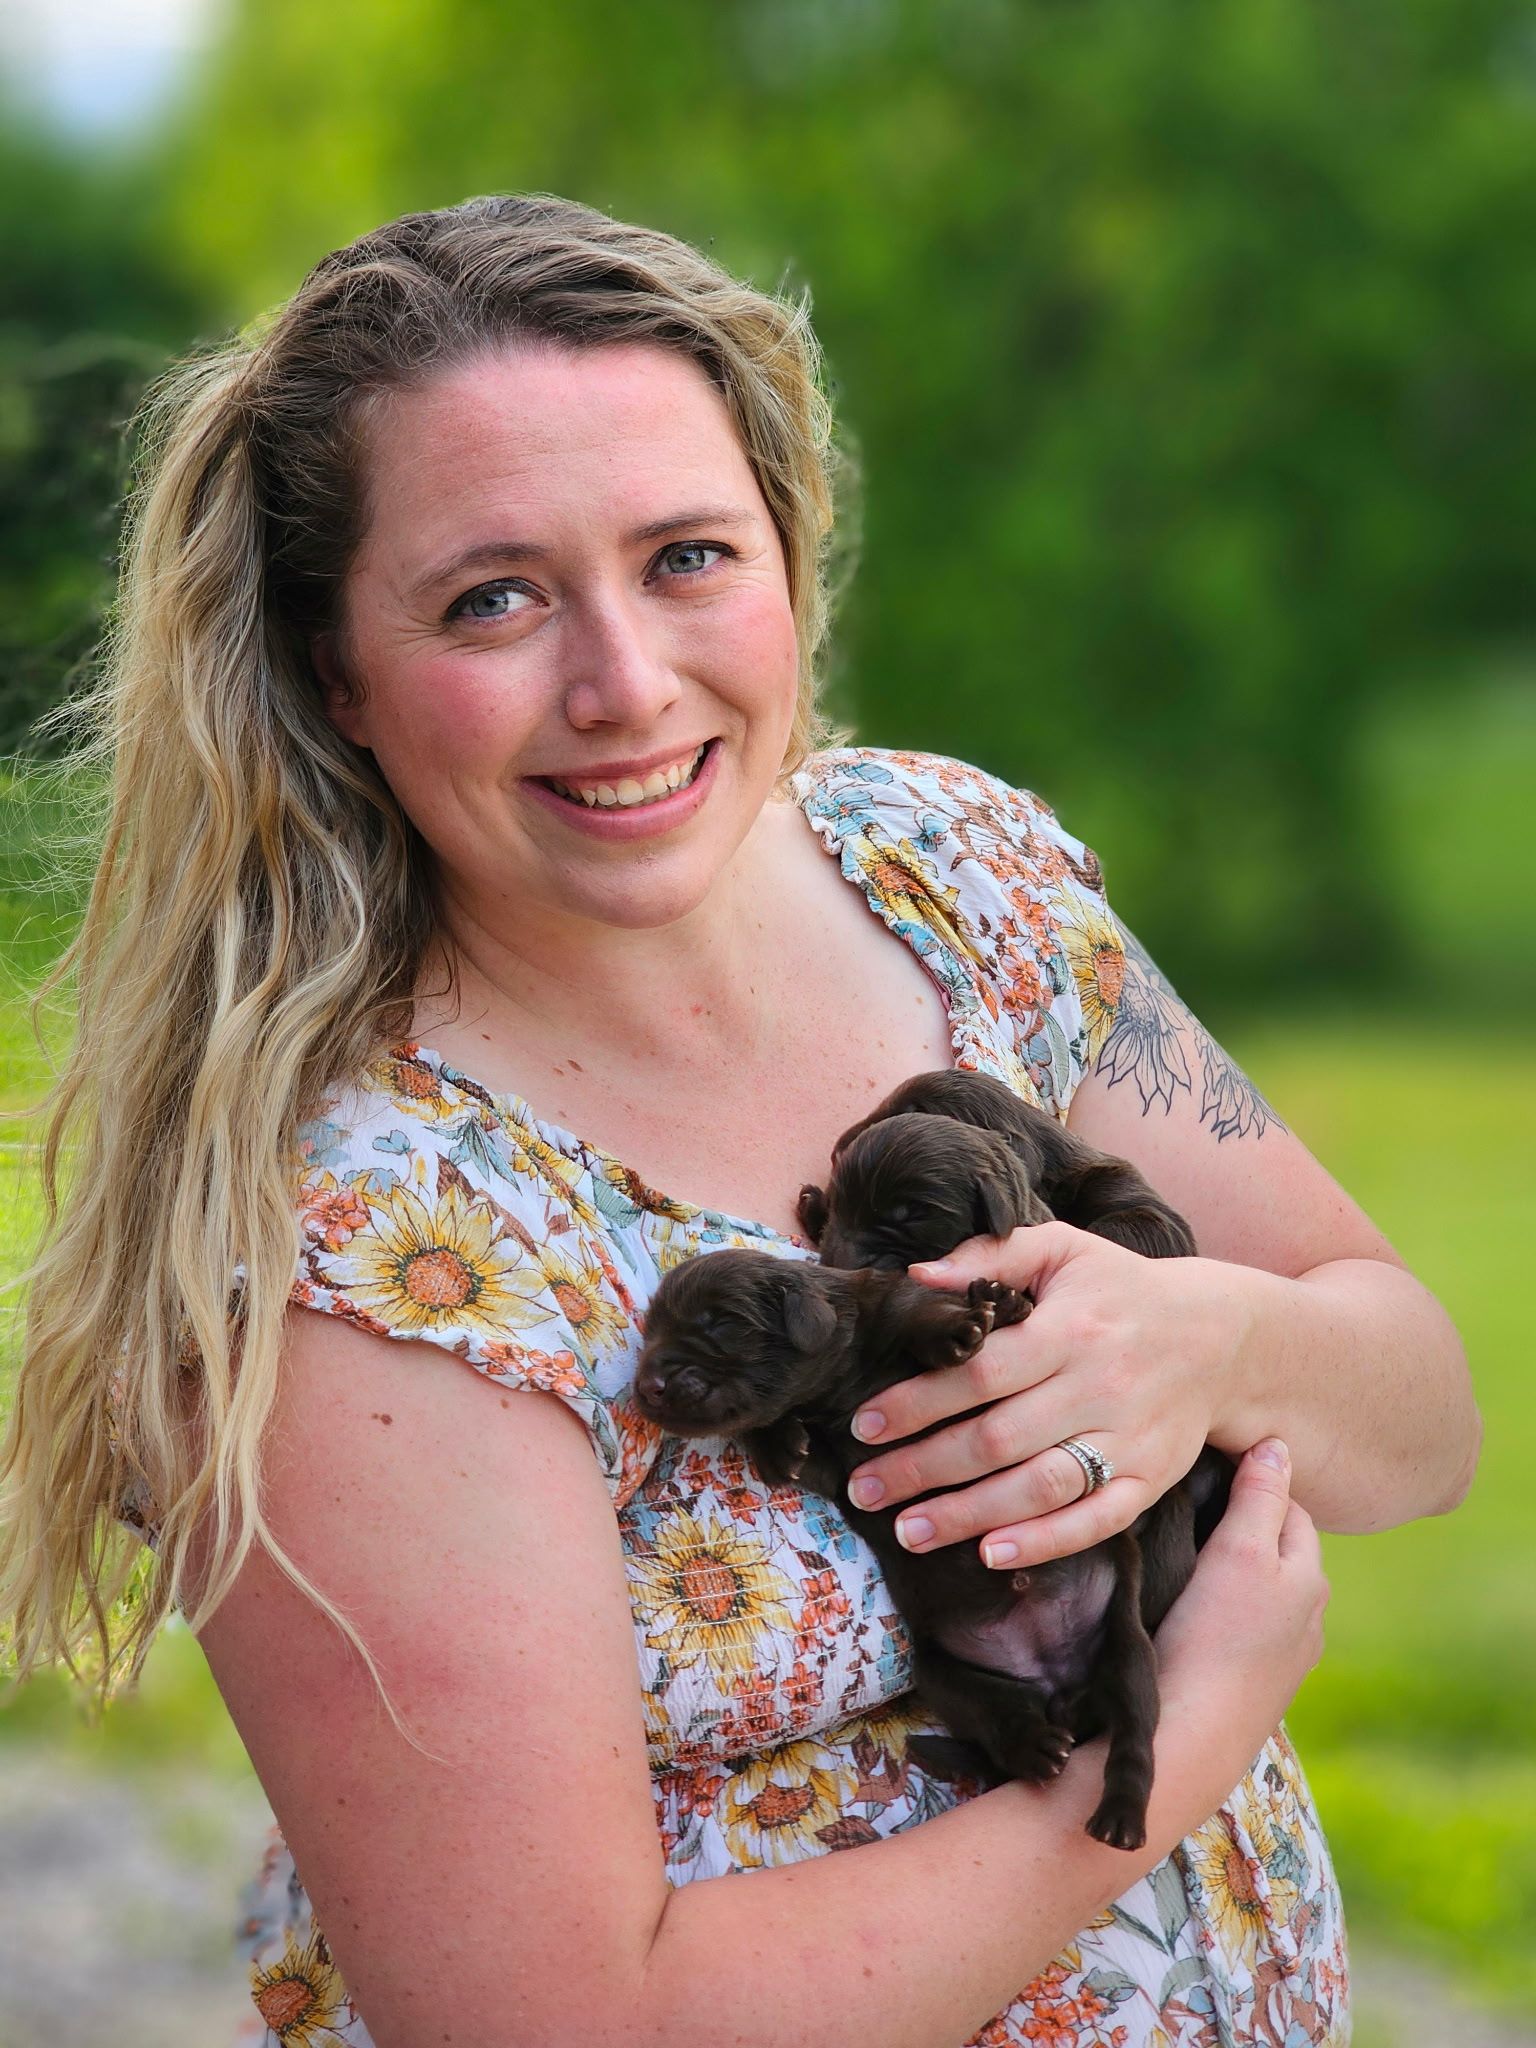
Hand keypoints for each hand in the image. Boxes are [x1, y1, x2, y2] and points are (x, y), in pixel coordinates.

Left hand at [845, 1221, 1253, 1565]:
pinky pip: (1096, 1519)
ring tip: (908, 1530)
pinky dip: (1045, 1543)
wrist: (1222, 1335)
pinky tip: (991, 1555)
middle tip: (865, 1491)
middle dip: (923, 1469)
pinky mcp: (1150, 1479)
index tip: (864, 1425)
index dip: (917, 1402)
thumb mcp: (1062, 1249)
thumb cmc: (1121, 1289)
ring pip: (1039, 1487)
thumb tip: (917, 1278)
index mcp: (1069, 1329)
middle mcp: (1098, 1387)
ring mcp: (1128, 1439)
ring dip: (968, 1515)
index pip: (979, 1373)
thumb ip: (990, 1256)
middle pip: (998, 1439)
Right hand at [1153, 1439, 1327, 1743]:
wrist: (1193, 1735)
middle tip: (1196, 1510)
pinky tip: (1199, 1619)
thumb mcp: (1241, 1550)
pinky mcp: (1257, 1688)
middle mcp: (1310, 1617)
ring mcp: (1286, 1658)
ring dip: (1239, 1574)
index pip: (1290, 1506)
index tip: (1210, 1472)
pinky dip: (1229, 1615)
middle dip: (1248, 1527)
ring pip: (1264, 1593)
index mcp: (1311, 1577)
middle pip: (1280, 1550)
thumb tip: (1277, 1445)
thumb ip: (1260, 1496)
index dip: (1253, 1483)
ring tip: (1192, 1561)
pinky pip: (1246, 1631)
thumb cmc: (1214, 1634)